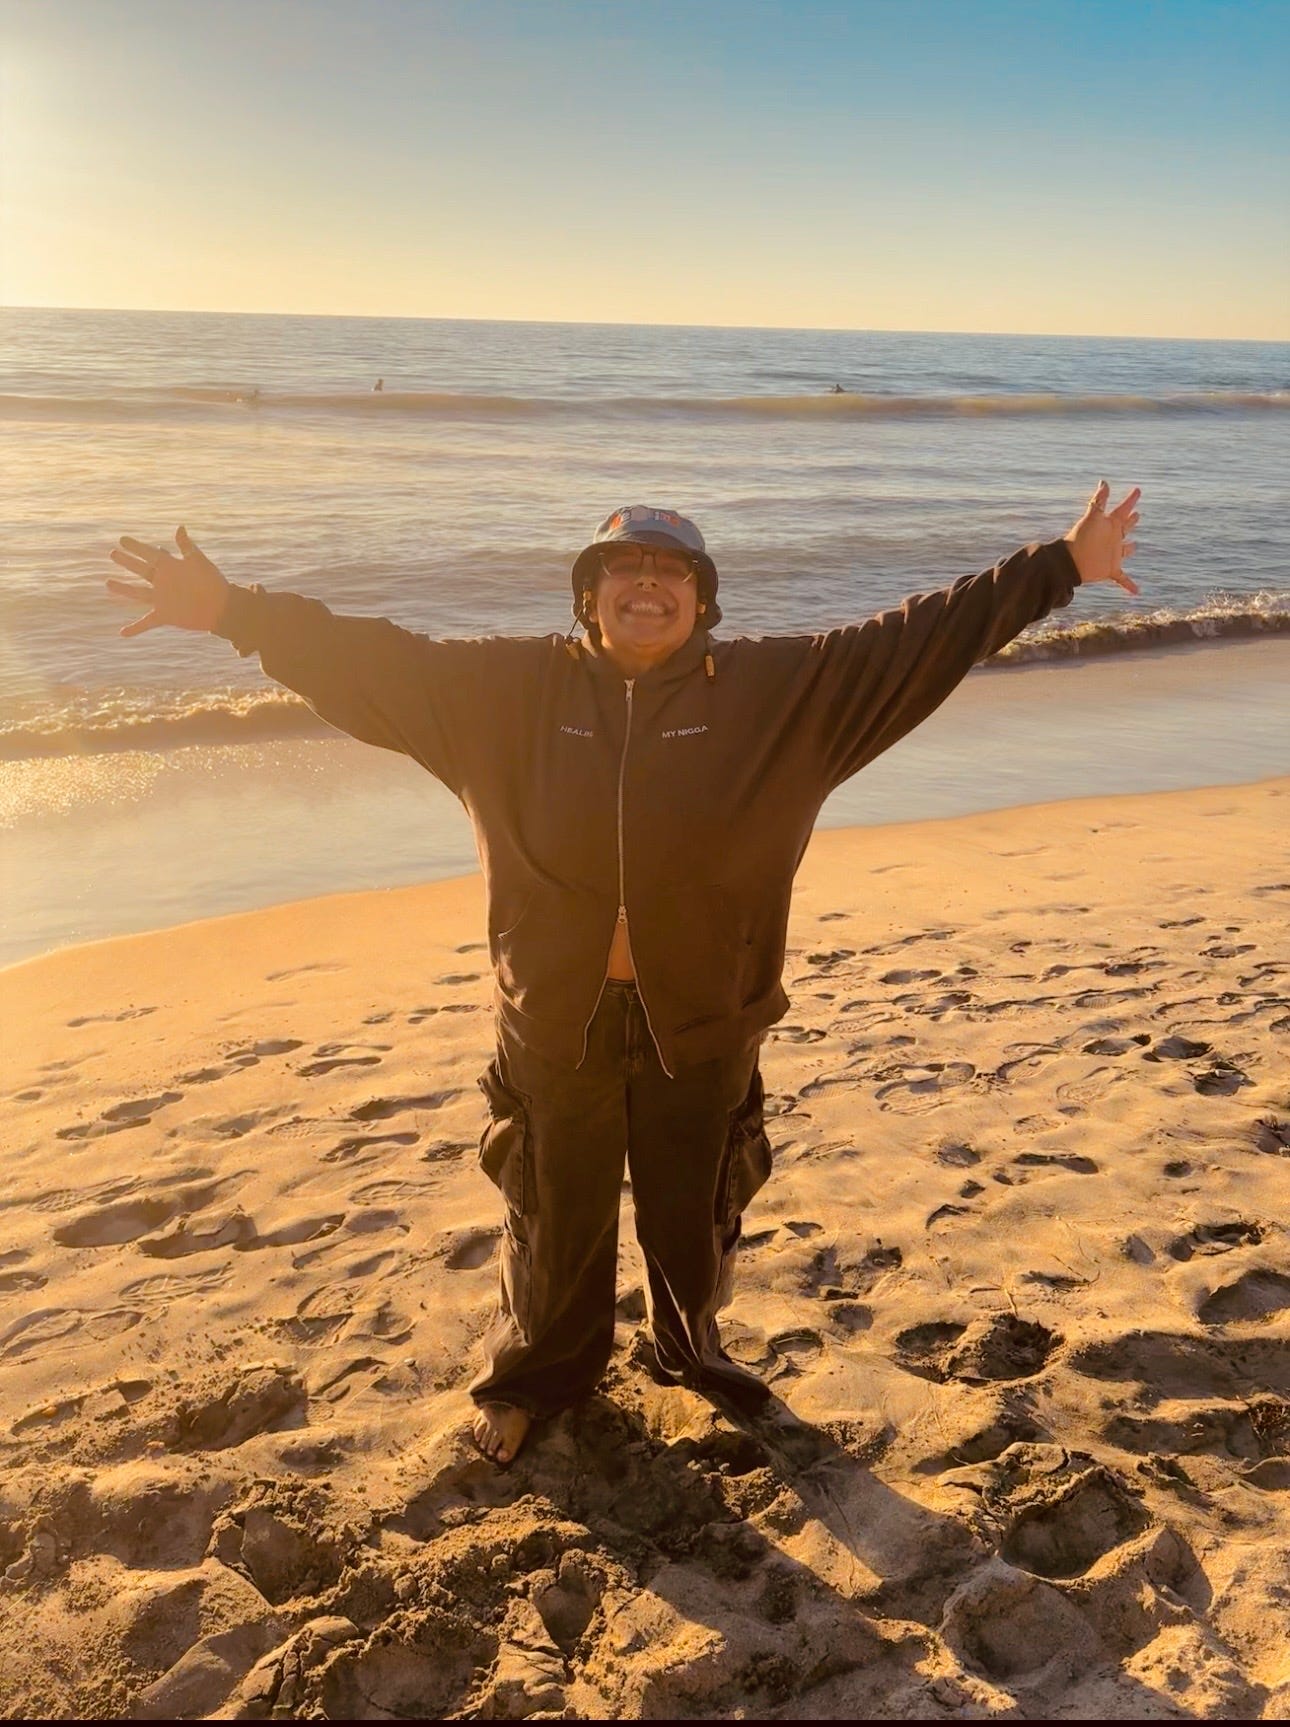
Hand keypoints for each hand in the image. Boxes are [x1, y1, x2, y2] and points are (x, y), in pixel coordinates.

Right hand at [107, 526, 230, 636]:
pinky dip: (135, 628)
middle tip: (112, 554)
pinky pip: (146, 622)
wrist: (222, 607)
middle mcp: (164, 582)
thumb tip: (179, 528)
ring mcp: (162, 599)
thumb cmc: (213, 582)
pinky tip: (122, 633)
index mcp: (170, 567)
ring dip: (123, 589)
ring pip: (137, 593)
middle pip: (141, 570)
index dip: (136, 547)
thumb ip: (187, 547)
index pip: (149, 554)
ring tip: (108, 583)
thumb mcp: (198, 562)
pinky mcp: (164, 615)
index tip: (122, 539)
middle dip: (127, 562)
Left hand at [1063, 481, 1140, 594]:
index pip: (1122, 509)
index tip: (1137, 490)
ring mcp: (1112, 554)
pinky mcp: (1111, 569)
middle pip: (1125, 527)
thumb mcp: (1092, 518)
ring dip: (1130, 548)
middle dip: (1131, 521)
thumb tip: (1104, 481)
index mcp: (1109, 524)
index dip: (1130, 500)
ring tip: (1134, 546)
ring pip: (1125, 550)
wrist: (1069, 562)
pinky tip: (1137, 592)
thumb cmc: (1079, 539)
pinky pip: (1122, 579)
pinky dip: (1129, 585)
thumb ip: (1098, 501)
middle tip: (1137, 514)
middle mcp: (1112, 538)